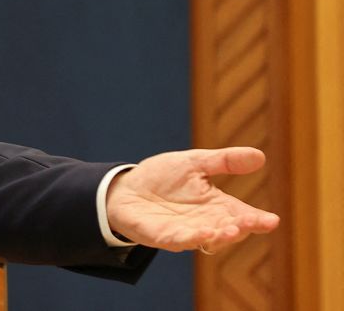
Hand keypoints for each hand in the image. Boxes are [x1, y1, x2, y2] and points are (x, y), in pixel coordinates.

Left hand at [106, 147, 279, 253]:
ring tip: (230, 230)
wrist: (125, 187)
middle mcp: (205, 223)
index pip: (241, 215)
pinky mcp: (161, 236)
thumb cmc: (163, 177)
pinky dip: (189, 238)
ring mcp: (184, 232)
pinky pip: (177, 241)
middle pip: (228, 230)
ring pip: (206, 240)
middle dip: (241, 228)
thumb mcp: (195, 162)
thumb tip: (260, 156)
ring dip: (219, 236)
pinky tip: (202, 234)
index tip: (272, 221)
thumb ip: (224, 161)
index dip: (257, 220)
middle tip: (251, 222)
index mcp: (216, 206)